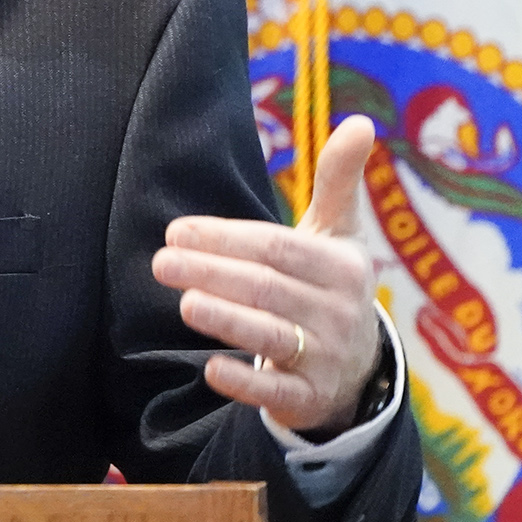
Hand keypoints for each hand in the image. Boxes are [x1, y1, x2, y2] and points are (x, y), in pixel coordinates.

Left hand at [151, 114, 382, 435]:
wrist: (358, 366)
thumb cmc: (329, 284)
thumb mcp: (339, 233)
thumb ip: (339, 180)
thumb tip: (360, 122)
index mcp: (344, 266)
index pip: (277, 247)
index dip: (226, 238)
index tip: (177, 231)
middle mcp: (341, 312)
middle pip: (268, 288)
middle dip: (213, 273)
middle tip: (161, 262)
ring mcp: (328, 358)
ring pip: (272, 335)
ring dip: (227, 319)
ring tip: (185, 303)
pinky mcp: (311, 399)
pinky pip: (279, 392)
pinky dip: (245, 382)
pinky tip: (212, 368)